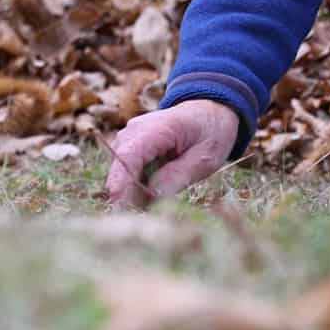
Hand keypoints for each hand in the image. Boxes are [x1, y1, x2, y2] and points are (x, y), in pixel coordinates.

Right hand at [104, 99, 240, 206]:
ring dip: (133, 192)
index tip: (121, 209)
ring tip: (157, 206)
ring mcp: (128, 138)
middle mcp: (134, 131)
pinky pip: (126, 173)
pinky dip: (137, 186)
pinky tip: (155, 194)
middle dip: (127, 194)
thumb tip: (152, 197)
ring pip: (120, 173)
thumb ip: (178, 175)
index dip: (121, 184)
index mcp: (156, 128)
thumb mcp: (205, 158)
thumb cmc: (211, 132)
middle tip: (148, 218)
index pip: (128, 157)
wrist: (209, 111)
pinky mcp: (129, 148)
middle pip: (119, 168)